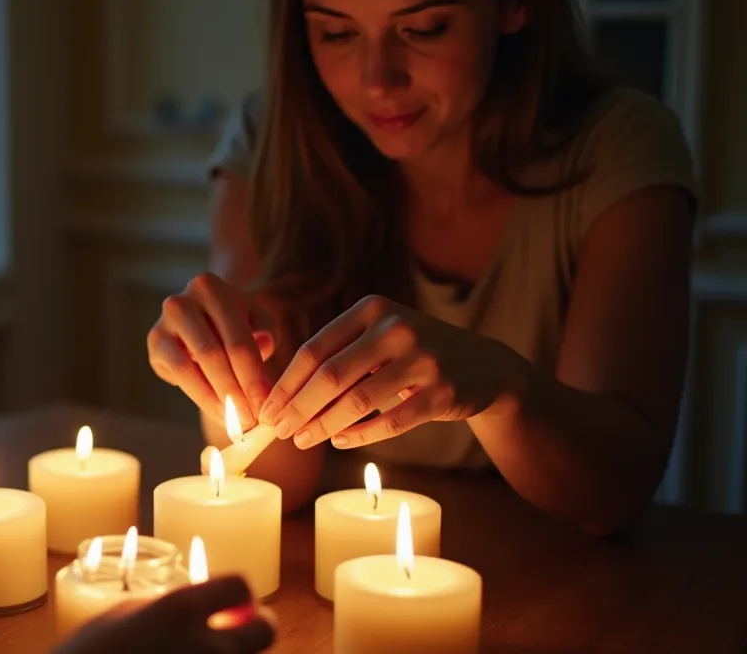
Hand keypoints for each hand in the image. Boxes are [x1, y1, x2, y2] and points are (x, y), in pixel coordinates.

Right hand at [54, 576, 274, 653]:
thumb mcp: (123, 614)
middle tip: (233, 630)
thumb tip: (204, 605)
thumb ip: (170, 606)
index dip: (236, 591)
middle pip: (266, 630)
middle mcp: (205, 648)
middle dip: (254, 626)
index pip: (240, 585)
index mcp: (180, 611)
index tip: (228, 600)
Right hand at [148, 272, 277, 426]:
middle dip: (234, 392)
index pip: (237, 340)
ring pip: (190, 367)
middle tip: (250, 421)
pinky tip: (217, 410)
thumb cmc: (235, 320)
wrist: (203, 313)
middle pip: (213, 355)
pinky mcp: (154, 342)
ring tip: (234, 422)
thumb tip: (264, 343)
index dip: (252, 377)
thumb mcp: (257, 319)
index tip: (265, 407)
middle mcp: (181, 301)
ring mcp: (163, 322)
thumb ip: (266, 331)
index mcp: (211, 287)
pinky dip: (199, 395)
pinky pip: (176, 374)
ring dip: (214, 399)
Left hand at [261, 295, 523, 449]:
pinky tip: (339, 441)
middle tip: (279, 432)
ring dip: (324, 425)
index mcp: (372, 309)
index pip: (314, 349)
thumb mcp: (378, 338)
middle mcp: (397, 327)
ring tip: (303, 441)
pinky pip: (391, 421)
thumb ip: (338, 356)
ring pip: (358, 401)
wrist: (485, 367)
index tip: (266, 410)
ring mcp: (423, 358)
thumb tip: (283, 397)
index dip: (286, 384)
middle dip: (298, 408)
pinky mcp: (444, 391)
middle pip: (331, 375)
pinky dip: (360, 435)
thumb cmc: (412, 355)